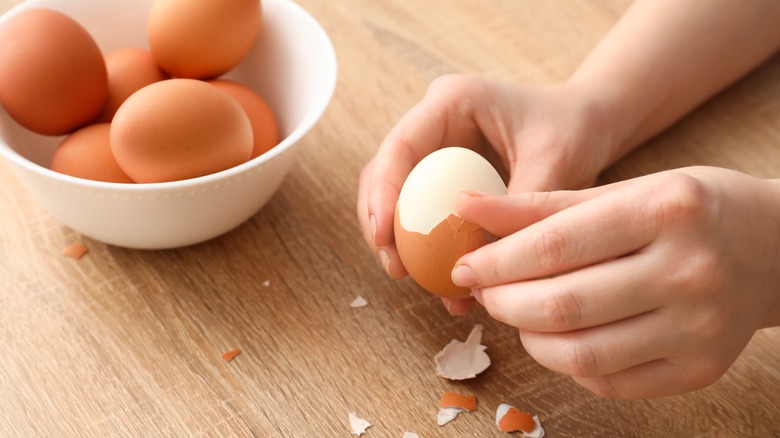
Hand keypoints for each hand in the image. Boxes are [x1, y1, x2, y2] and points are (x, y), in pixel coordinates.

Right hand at [357, 74, 618, 313]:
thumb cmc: (574, 129)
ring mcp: (435, 149)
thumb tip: (482, 258)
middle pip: (384, 172)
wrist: (589, 126)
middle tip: (395, 267)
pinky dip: (424, 245)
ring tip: (409, 278)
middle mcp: (434, 123)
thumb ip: (517, 204)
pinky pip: (420, 211)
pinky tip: (440, 280)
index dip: (383, 191)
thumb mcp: (554, 162)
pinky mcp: (443, 176)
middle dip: (381, 222)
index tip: (384, 236)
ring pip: (395, 195)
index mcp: (452, 101)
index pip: (401, 146)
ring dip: (396, 238)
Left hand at [451, 167, 779, 397]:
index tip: (464, 266)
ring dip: (529, 338)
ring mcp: (700, 328)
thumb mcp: (623, 190)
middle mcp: (689, 270)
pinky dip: (568, 363)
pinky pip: (609, 380)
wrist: (775, 249)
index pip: (555, 245)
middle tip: (484, 291)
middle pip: (563, 304)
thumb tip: (466, 208)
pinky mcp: (701, 369)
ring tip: (517, 314)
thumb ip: (542, 205)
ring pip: (581, 353)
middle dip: (504, 302)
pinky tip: (559, 337)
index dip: (496, 261)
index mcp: (667, 210)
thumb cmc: (688, 210)